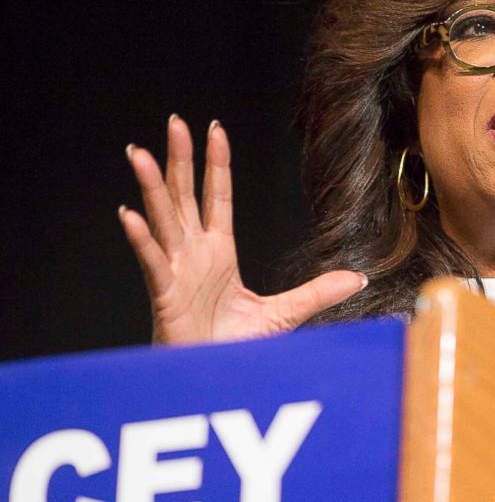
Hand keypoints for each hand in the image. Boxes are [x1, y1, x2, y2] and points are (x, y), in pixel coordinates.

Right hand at [119, 114, 366, 343]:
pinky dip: (141, 240)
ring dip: (150, 187)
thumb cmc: (235, 347)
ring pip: (163, 220)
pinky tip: (130, 215)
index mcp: (219, 253)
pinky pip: (153, 263)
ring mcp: (177, 271)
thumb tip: (358, 278)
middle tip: (175, 122)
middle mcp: (194, 254)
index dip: (215, 164)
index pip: (217, 198)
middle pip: (185, 196)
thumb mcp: (285, 313)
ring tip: (139, 154)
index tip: (214, 130)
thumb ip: (318, 291)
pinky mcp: (166, 296)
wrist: (214, 379)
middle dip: (180, 159)